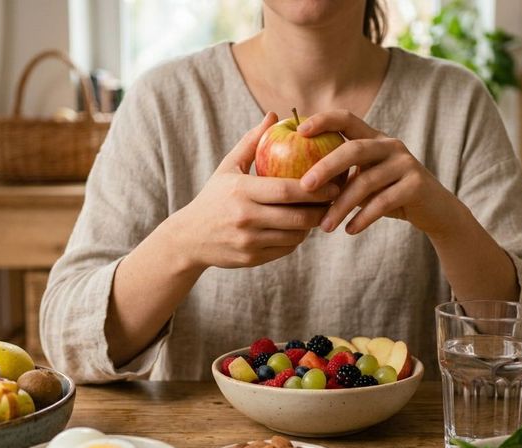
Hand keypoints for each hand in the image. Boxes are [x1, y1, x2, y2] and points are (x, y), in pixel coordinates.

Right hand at [169, 112, 339, 269]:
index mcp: (241, 191)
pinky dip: (296, 239)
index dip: (314, 189)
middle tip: (333, 201)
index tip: (332, 183)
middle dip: (320, 210)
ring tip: (317, 212)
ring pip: (294, 236)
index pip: (287, 190)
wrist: (188, 238)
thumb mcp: (227, 167)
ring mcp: (248, 241)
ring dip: (310, 225)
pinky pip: (285, 249)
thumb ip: (251, 141)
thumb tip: (274, 115)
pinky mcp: (251, 259)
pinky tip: (299, 228)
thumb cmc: (213, 197)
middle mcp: (245, 217)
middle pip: (296, 216)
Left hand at [297, 110, 463, 237]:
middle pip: (354, 149)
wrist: (434, 210)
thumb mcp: (364, 181)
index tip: (299, 132)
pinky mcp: (416, 185)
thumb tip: (298, 183)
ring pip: (367, 181)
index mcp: (374, 139)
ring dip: (342, 206)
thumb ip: (340, 176)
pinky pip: (384, 202)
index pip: (346, 119)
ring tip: (324, 226)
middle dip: (326, 166)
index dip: (323, 121)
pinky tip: (349, 231)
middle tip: (304, 187)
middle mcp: (390, 145)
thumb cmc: (389, 194)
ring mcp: (406, 163)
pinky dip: (364, 217)